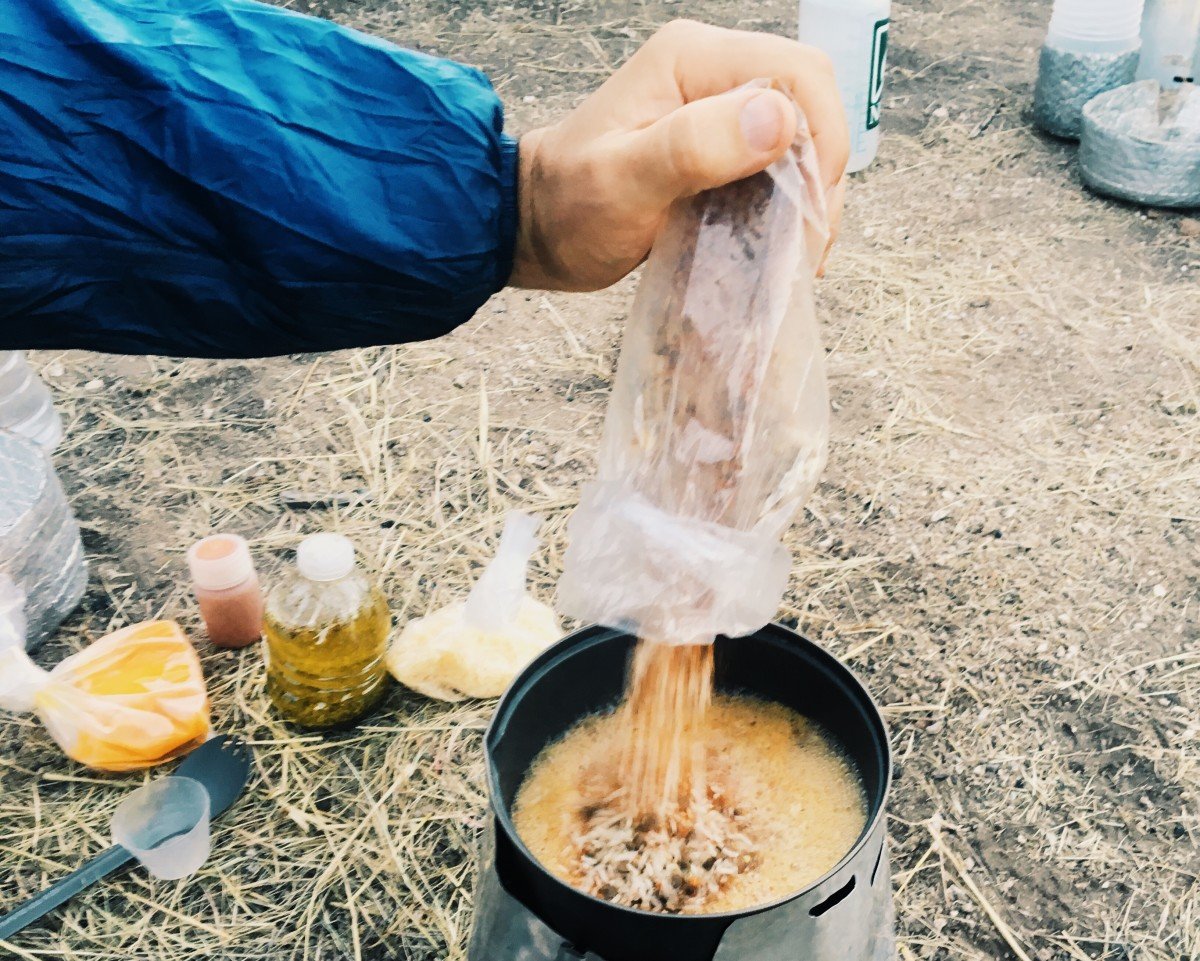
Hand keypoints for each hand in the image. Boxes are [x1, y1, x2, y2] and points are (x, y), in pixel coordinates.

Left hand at [510, 19, 848, 291]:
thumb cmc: (568, 207)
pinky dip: (789, 201)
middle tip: (807, 240)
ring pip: (802, 135)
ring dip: (811, 191)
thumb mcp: (623, 182)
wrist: (537, 228)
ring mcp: (717, 108)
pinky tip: (780, 242)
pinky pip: (779, 162)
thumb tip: (777, 120)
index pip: (797, 72)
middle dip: (823, 169)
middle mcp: (710, 72)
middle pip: (809, 101)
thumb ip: (693, 146)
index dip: (822, 135)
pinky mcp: (720, 144)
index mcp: (692, 59)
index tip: (810, 206)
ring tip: (797, 251)